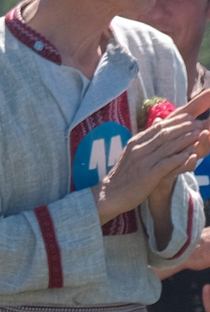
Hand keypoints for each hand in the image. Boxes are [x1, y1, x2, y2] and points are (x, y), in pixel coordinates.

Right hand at [95, 112, 209, 224]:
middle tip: (198, 123)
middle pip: (164, 134)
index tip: (189, 117)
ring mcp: (143, 162)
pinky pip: (167, 164)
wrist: (110, 194)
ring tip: (199, 133)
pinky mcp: (148, 175)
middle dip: (183, 128)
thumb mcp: (132, 152)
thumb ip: (146, 138)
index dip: (175, 121)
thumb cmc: (124, 175)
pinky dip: (180, 158)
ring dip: (185, 139)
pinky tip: (192, 154)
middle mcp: (138, 149)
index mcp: (135, 142)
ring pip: (168, 147)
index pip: (157, 128)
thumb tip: (159, 121)